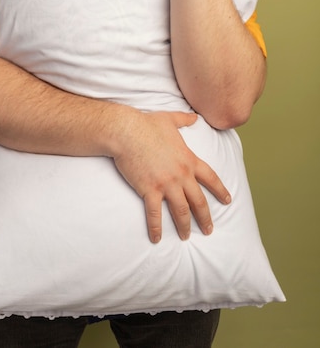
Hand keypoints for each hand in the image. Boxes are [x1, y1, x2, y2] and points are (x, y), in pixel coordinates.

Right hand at [113, 110, 230, 242]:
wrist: (127, 132)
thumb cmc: (147, 124)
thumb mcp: (170, 119)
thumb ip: (184, 119)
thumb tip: (194, 116)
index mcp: (188, 159)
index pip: (210, 178)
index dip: (220, 190)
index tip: (227, 201)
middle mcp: (181, 174)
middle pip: (199, 201)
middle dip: (205, 217)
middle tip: (209, 230)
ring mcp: (166, 184)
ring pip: (181, 210)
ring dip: (184, 226)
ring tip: (186, 236)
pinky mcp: (149, 189)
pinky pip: (155, 214)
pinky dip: (156, 228)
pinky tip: (156, 239)